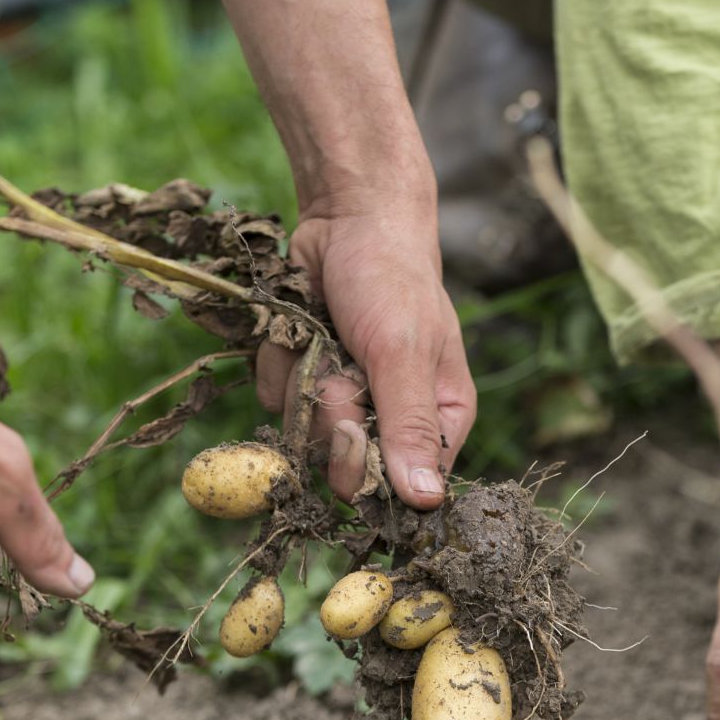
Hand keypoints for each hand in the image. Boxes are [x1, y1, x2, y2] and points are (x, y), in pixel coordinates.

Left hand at [255, 206, 474, 508]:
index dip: (373, 470)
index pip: (408, 486)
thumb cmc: (391, 277)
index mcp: (440, 419)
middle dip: (333, 412)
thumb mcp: (403, 352)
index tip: (355, 428)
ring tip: (327, 332)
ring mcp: (347, 401)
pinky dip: (282, 359)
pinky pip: (279, 398)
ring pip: (306, 433)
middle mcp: (395, 419)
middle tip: (342, 365)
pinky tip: (303, 324)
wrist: (347, 217)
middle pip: (348, 466)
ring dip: (306, 379)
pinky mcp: (308, 379)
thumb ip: (410, 425)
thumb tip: (426, 502)